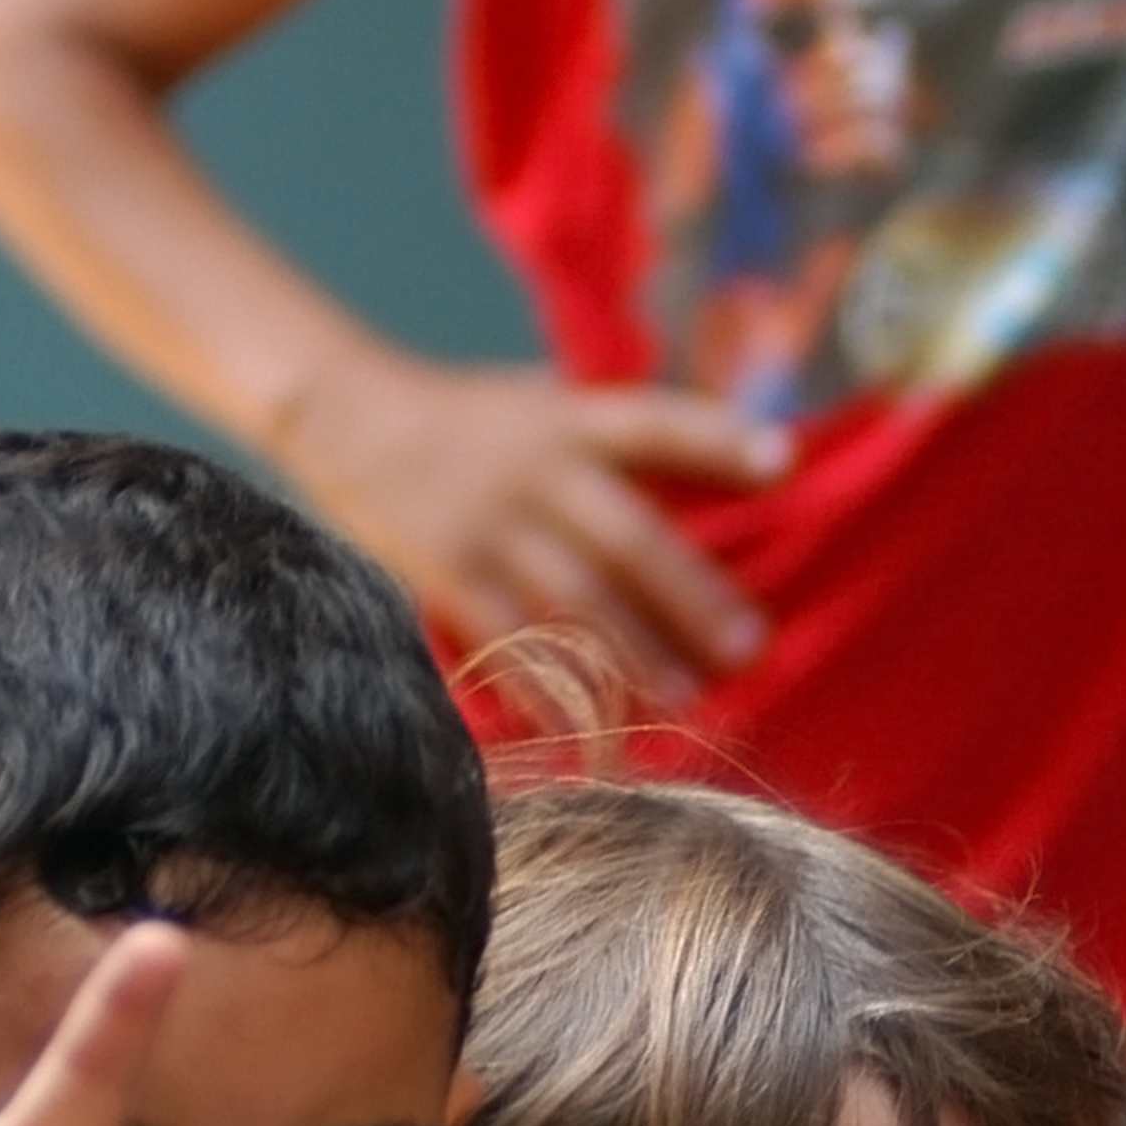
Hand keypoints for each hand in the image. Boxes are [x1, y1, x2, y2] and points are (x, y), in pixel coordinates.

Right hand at [273, 350, 780, 701]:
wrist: (344, 412)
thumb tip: (705, 462)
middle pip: (627, 537)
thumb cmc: (464, 415)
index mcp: (567, 421)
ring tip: (687, 698)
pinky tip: (587, 725)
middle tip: (749, 645)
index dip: (718, 438)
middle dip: (691, 595)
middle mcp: (535, 471)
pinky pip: (507, 639)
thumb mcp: (537, 400)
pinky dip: (547, 686)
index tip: (781, 457)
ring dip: (634, 653)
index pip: (655, 423)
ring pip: (575, 599)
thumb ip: (607, 437)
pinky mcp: (446, 572)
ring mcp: (490, 525)